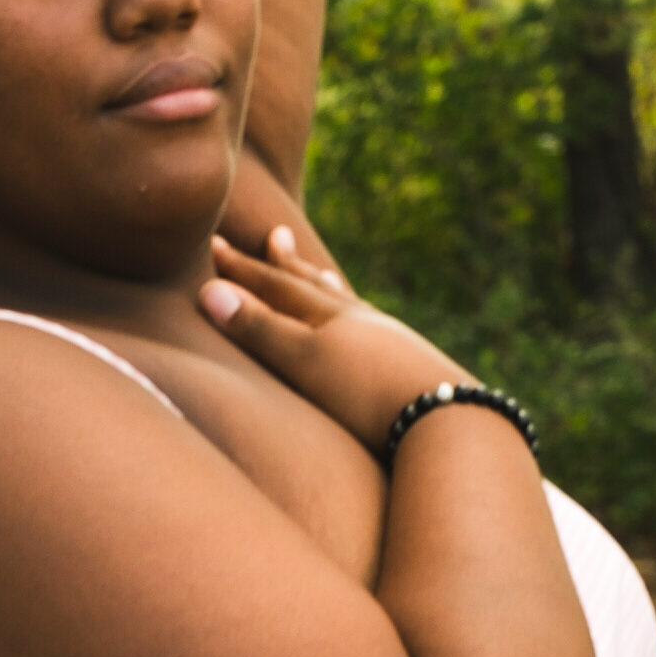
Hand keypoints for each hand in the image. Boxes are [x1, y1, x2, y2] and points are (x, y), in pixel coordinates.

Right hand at [199, 228, 474, 452]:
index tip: (215, 244)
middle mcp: (360, 321)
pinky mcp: (409, 370)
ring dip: (326, 289)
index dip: (243, 269)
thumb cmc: (365, 394)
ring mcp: (389, 343)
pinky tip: (369, 331)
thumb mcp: (302, 361)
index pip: (276, 286)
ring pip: (348, 307)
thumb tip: (208, 291)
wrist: (447, 419)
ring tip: (320, 274)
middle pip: (313, 287)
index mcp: (329, 316)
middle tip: (275, 237)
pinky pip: (375, 332)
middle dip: (286, 266)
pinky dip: (359, 321)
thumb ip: (259, 328)